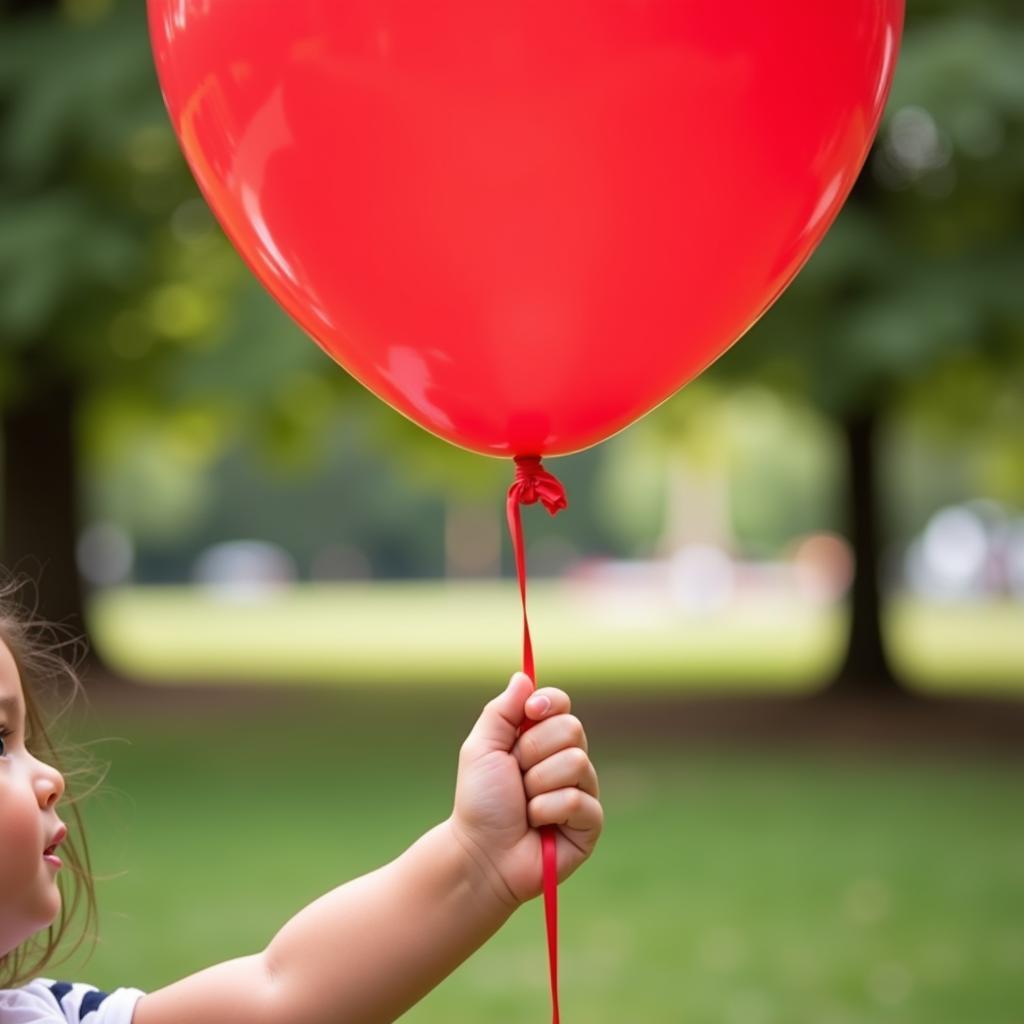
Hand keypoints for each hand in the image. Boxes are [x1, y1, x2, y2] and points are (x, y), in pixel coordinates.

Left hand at [449, 672, 602, 909]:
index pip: (561, 704)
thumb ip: (502, 711)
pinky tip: (537, 825)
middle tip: (516, 775)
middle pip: (571, 728)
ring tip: (524, 805)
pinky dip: (548, 810)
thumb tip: (524, 677)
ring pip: (576, 762)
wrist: (480, 852)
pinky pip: (578, 799)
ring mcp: (582, 791)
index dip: (549, 703)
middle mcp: (566, 761)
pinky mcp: (590, 822)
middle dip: (533, 752)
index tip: (529, 714)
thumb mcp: (481, 748)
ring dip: (537, 785)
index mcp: (541, 740)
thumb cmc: (480, 802)